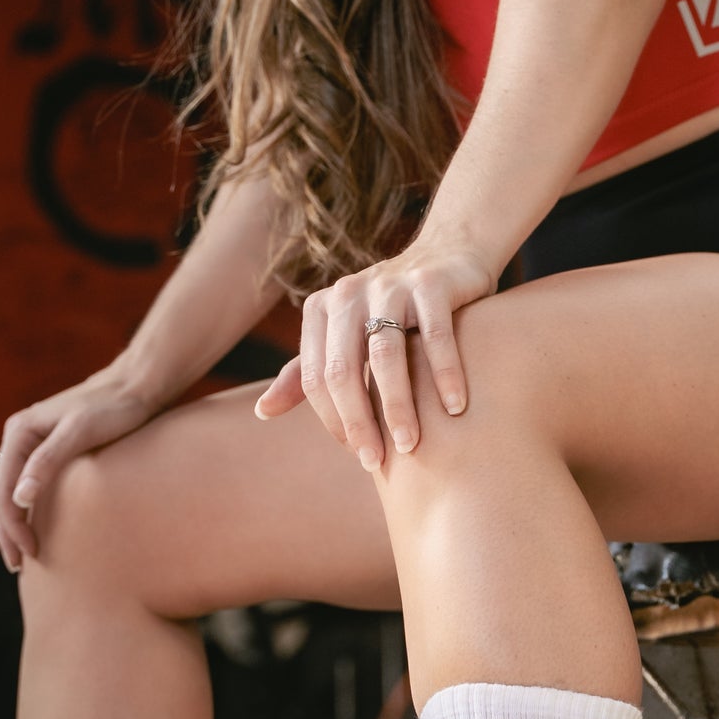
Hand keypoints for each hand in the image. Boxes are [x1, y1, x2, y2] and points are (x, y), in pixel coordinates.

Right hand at [0, 365, 161, 570]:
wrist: (136, 387)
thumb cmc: (113, 409)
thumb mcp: (81, 432)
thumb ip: (48, 461)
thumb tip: (19, 498)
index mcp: (20, 431)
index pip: (3, 488)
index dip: (12, 524)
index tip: (29, 552)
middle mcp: (18, 436)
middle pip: (0, 492)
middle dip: (7, 530)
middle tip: (18, 565)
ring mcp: (31, 442)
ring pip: (9, 490)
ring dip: (12, 522)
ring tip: (23, 554)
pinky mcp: (48, 448)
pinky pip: (26, 484)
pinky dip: (25, 509)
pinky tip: (36, 527)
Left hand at [253, 238, 495, 467]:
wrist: (448, 256)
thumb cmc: (393, 310)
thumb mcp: (344, 336)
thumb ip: (305, 374)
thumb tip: (263, 412)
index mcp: (321, 309)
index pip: (316, 378)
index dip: (334, 421)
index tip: (359, 453)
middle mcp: (349, 294)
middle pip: (343, 370)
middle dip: (360, 422)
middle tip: (378, 461)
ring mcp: (390, 285)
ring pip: (386, 356)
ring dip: (398, 407)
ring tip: (412, 445)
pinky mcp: (431, 283)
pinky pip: (435, 337)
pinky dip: (445, 375)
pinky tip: (455, 408)